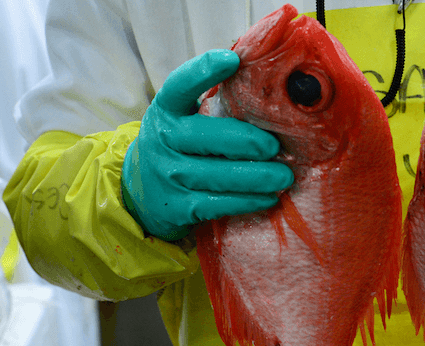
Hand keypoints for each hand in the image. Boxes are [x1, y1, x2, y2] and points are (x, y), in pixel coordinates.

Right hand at [121, 49, 293, 240]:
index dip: (204, 70)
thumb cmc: (179, 145)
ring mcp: (170, 174)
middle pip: (209, 137)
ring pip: (218, 174)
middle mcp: (164, 139)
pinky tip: (268, 198)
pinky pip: (218, 203)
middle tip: (275, 147)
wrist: (140, 191)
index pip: (180, 85)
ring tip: (284, 177)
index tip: (232, 60)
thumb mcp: (183, 118)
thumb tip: (266, 83)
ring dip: (257, 177)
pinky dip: (247, 201)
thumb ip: (214, 103)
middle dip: (248, 142)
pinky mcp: (179, 206)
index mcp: (167, 109)